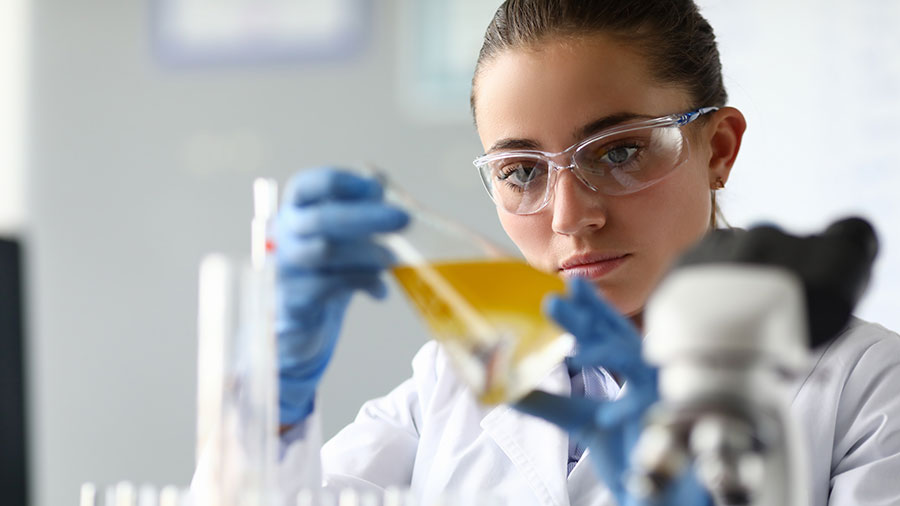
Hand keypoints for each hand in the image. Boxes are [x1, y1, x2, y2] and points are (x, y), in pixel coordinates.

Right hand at [276, 168, 408, 425]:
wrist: (300, 322)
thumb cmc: (326, 268)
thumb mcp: (342, 237)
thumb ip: (358, 210)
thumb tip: (382, 182)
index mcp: (295, 211)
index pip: (309, 185)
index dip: (343, 182)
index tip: (376, 188)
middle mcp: (282, 234)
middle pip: (321, 217)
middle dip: (366, 216)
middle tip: (403, 219)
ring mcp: (282, 267)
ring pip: (326, 252)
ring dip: (366, 253)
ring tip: (391, 259)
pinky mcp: (290, 300)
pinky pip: (329, 286)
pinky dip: (362, 283)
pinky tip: (380, 290)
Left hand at [515, 277, 709, 505]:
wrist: (658, 491)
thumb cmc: (629, 448)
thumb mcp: (576, 421)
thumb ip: (544, 402)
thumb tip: (503, 388)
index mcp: (627, 366)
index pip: (607, 328)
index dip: (591, 305)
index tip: (570, 282)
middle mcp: (646, 372)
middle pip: (616, 335)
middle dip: (587, 316)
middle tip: (554, 301)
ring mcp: (661, 394)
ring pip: (637, 361)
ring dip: (605, 352)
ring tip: (574, 351)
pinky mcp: (671, 421)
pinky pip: (651, 407)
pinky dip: (628, 408)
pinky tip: (606, 413)